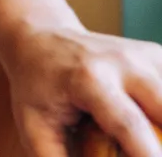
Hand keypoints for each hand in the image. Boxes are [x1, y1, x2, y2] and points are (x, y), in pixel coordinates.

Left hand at [2, 24, 161, 155]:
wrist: (41, 38)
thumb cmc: (36, 88)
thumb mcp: (34, 126)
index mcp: (88, 79)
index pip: (129, 124)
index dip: (148, 156)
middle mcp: (124, 62)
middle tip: (151, 153)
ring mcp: (147, 56)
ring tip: (151, 145)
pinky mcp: (160, 57)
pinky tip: (155, 129)